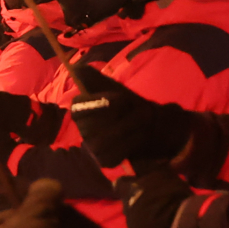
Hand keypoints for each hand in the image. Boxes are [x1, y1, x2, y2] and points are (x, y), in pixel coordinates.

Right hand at [66, 69, 192, 166]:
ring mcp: (92, 148)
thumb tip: (76, 67)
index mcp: (81, 111)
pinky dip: (130, 144)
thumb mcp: (114, 89)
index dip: (101, 103)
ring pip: (104, 141)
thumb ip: (95, 78)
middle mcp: (82, 130)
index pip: (78, 108)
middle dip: (121, 118)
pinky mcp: (105, 160)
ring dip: (129, 130)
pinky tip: (139, 138)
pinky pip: (114, 154)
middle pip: (93, 126)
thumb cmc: (130, 105)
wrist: (152, 125)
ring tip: (143, 124)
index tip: (122, 100)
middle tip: (139, 112)